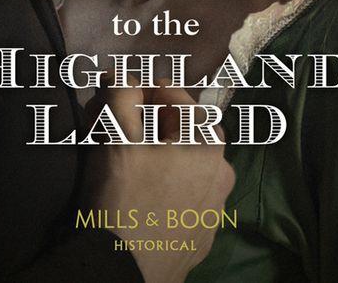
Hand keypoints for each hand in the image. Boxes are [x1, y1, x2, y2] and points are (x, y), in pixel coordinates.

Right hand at [82, 81, 234, 282]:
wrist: (121, 273)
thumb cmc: (123, 195)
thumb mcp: (117, 135)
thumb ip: (122, 93)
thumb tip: (124, 75)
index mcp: (207, 142)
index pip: (176, 95)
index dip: (144, 87)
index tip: (119, 91)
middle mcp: (221, 172)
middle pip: (184, 129)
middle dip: (151, 119)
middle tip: (120, 124)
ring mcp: (215, 209)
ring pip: (186, 163)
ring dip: (159, 151)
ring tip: (127, 157)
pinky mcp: (202, 238)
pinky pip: (185, 196)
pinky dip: (166, 184)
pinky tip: (141, 192)